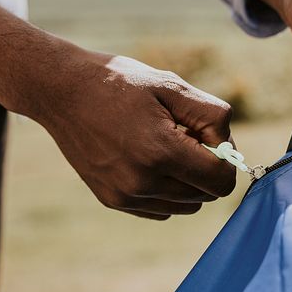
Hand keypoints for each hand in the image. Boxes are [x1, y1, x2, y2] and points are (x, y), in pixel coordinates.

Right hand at [30, 52, 237, 219]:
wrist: (62, 91)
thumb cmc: (119, 82)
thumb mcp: (170, 85)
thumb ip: (212, 116)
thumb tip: (230, 151)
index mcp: (160, 152)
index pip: (221, 181)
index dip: (224, 158)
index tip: (205, 135)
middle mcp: (142, 182)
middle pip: (205, 195)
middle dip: (203, 167)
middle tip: (179, 134)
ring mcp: (125, 196)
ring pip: (184, 206)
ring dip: (185, 181)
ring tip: (159, 145)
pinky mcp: (112, 201)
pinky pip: (160, 209)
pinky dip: (164, 189)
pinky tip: (144, 158)